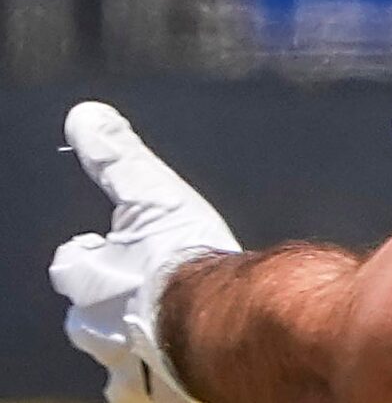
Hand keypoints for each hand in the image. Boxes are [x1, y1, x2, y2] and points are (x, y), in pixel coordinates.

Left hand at [51, 102, 239, 402]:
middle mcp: (99, 331)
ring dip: (129, 346)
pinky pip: (152, 390)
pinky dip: (162, 378)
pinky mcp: (161, 394)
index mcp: (91, 283)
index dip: (84, 253)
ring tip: (150, 335)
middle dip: (102, 305)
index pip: (68, 264)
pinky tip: (179, 366)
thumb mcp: (148, 193)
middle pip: (84, 319)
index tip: (93, 245)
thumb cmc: (181, 262)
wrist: (220, 322)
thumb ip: (115, 158)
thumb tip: (84, 118)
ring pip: (115, 361)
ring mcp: (129, 367)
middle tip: (129, 292)